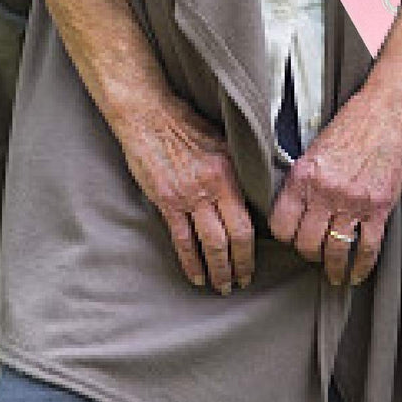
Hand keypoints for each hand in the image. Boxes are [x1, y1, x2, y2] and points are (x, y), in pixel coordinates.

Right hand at [120, 98, 254, 294]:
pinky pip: (181, 240)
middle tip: (240, 283)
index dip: (251, 251)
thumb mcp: (222, 142)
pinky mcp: (166, 201)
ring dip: (217, 269)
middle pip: (232, 238)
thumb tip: (252, 196)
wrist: (149, 116)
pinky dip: (190, 262)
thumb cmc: (185, 124)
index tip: (252, 265)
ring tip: (220, 285)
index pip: (247, 222)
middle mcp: (211, 187)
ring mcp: (187, 196)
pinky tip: (195, 276)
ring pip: (209, 243)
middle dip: (238, 266)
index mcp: (228, 172)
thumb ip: (236, 170)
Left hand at [268, 84, 401, 286]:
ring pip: (335, 251)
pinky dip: (361, 266)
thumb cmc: (353, 121)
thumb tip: (294, 203)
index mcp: (304, 174)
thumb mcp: (316, 145)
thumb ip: (305, 176)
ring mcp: (354, 201)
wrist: (388, 108)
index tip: (291, 239)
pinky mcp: (380, 206)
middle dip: (308, 254)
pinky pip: (368, 248)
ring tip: (334, 274)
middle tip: (313, 256)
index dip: (285, 237)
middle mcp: (326, 191)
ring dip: (333, 268)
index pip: (281, 224)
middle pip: (307, 244)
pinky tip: (357, 274)